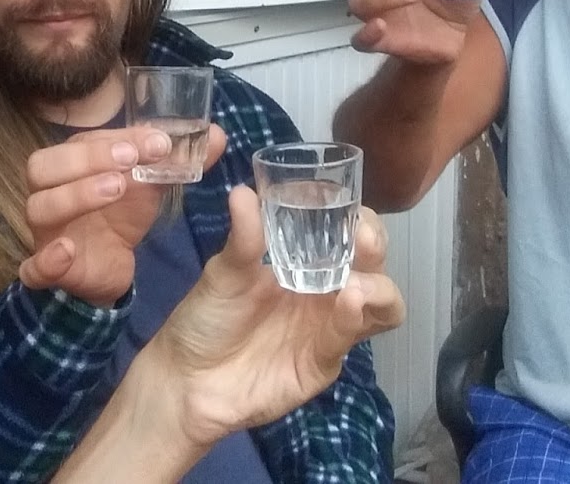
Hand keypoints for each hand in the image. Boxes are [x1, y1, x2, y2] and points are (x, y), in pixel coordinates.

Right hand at [19, 124, 228, 305]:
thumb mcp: (150, 185)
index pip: (83, 141)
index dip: (117, 138)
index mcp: (71, 164)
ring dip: (75, 195)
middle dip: (87, 158)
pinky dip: (46, 259)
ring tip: (116, 188)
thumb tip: (219, 134)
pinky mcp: (48, 271)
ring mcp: (46, 232)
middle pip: (44, 166)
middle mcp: (51, 192)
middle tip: (129, 160)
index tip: (159, 142)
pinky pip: (32, 266)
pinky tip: (68, 250)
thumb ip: (179, 161)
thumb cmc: (119, 216)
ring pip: (39, 208)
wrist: (109, 268)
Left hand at [146, 186, 404, 445]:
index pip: (350, 235)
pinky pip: (348, 338)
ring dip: (379, 288)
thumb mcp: (223, 273)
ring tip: (356, 281)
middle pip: (375, 266)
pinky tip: (347, 301)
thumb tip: (243, 192)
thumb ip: (243, 238)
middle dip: (376, 247)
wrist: (187, 379)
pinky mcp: (323, 362)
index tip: (348, 206)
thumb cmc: (206, 320)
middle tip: (361, 237)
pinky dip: (353, 317)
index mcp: (306, 266)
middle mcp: (325, 295)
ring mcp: (329, 329)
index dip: (359, 220)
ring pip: (383, 307)